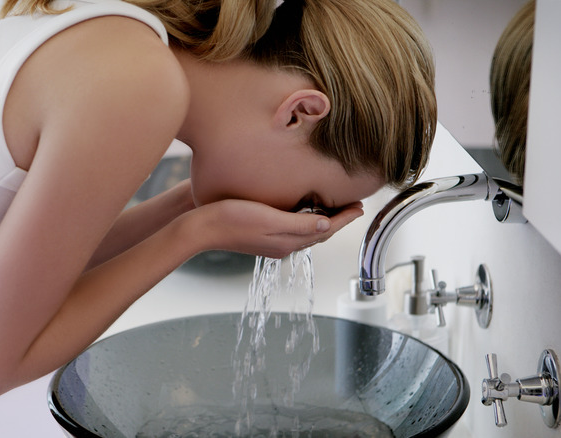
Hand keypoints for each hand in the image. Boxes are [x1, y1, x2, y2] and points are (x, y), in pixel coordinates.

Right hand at [185, 199, 363, 258]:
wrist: (200, 227)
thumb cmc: (232, 219)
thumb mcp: (269, 218)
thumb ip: (299, 224)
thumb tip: (327, 226)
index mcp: (288, 242)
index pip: (325, 230)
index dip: (345, 218)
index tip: (360, 206)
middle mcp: (282, 245)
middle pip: (318, 233)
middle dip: (337, 220)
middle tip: (353, 205)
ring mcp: (270, 242)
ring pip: (305, 232)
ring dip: (322, 221)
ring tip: (333, 207)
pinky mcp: (259, 236)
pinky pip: (290, 230)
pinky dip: (304, 221)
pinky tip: (301, 210)